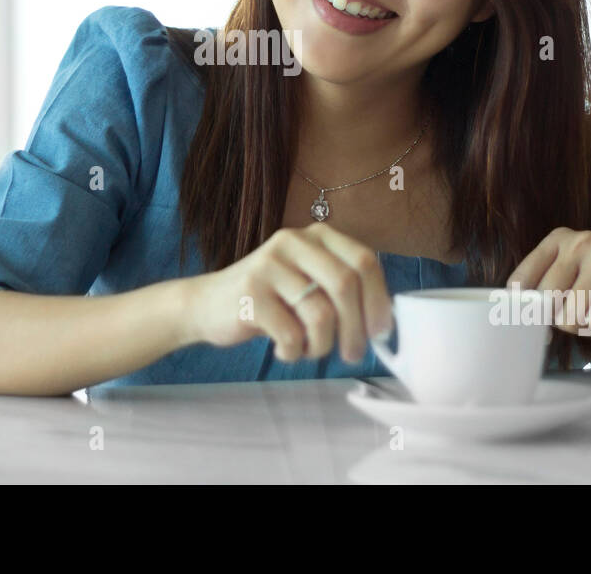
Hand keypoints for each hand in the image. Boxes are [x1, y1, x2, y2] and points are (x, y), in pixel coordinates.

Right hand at [185, 222, 393, 363]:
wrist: (206, 304)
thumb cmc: (269, 299)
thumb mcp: (307, 280)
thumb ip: (341, 289)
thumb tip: (384, 321)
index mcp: (315, 235)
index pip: (364, 260)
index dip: (379, 299)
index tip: (380, 331)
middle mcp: (292, 241)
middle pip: (345, 285)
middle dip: (356, 329)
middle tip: (352, 355)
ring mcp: (268, 265)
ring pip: (320, 315)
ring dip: (322, 346)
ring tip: (310, 350)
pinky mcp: (250, 293)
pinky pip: (291, 335)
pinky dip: (295, 353)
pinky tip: (284, 350)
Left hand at [505, 228, 590, 343]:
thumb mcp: (566, 298)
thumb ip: (539, 301)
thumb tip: (509, 315)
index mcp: (557, 240)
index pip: (518, 283)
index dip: (528, 312)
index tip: (543, 318)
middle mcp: (578, 240)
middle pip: (544, 301)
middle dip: (564, 319)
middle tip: (589, 309)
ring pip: (568, 314)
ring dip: (586, 323)